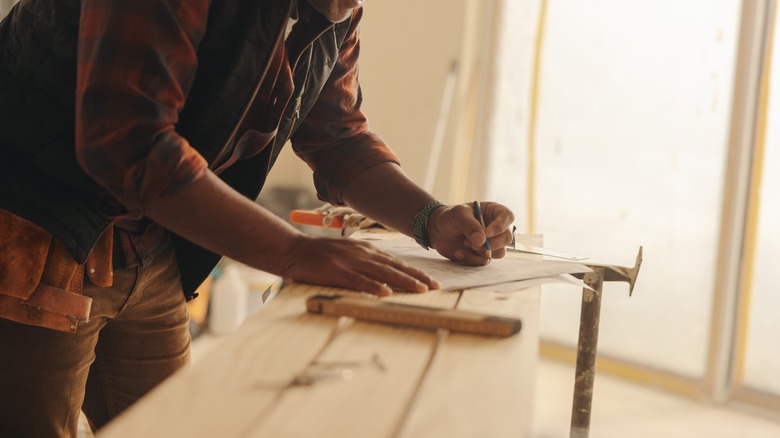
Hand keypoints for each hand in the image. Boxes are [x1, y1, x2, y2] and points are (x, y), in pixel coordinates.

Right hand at [278, 234, 440, 295]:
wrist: (295, 250)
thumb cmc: (321, 255)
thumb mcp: (348, 253)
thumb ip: (366, 261)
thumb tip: (385, 275)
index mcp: (366, 251)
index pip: (396, 262)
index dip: (414, 272)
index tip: (431, 281)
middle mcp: (363, 254)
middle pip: (395, 267)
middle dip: (417, 277)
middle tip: (435, 287)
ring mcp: (350, 262)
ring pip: (382, 273)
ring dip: (403, 282)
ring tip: (420, 290)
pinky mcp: (337, 271)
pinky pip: (359, 280)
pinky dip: (373, 287)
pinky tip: (385, 293)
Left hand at [427, 201, 514, 264]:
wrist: (436, 231)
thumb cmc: (449, 217)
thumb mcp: (457, 215)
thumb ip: (469, 225)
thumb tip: (482, 241)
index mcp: (493, 212)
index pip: (508, 217)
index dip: (500, 226)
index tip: (486, 233)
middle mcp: (495, 227)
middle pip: (507, 237)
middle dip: (491, 243)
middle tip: (472, 243)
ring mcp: (490, 242)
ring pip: (500, 252)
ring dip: (482, 252)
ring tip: (464, 245)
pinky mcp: (482, 254)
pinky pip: (485, 261)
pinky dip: (472, 259)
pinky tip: (459, 253)